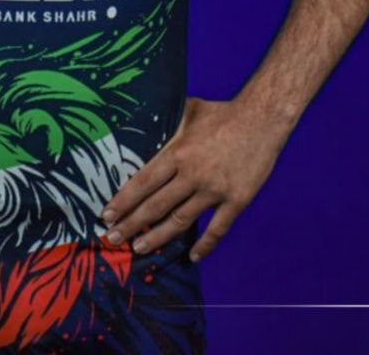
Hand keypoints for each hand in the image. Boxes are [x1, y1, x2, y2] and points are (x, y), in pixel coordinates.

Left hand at [100, 96, 290, 261]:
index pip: (143, 182)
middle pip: (155, 206)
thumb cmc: (222, 112)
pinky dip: (205, 245)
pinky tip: (192, 257)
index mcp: (178, 152)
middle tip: (112, 238)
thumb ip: (165, 122)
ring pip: (180, 221)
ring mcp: (215, 190)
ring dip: (157, 237)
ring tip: (139, 249)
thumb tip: (141, 118)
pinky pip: (217, 228)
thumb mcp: (187, 110)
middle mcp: (192, 174)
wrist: (262, 118)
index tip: (106, 215)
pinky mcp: (236, 200)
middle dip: (131, 224)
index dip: (123, 201)